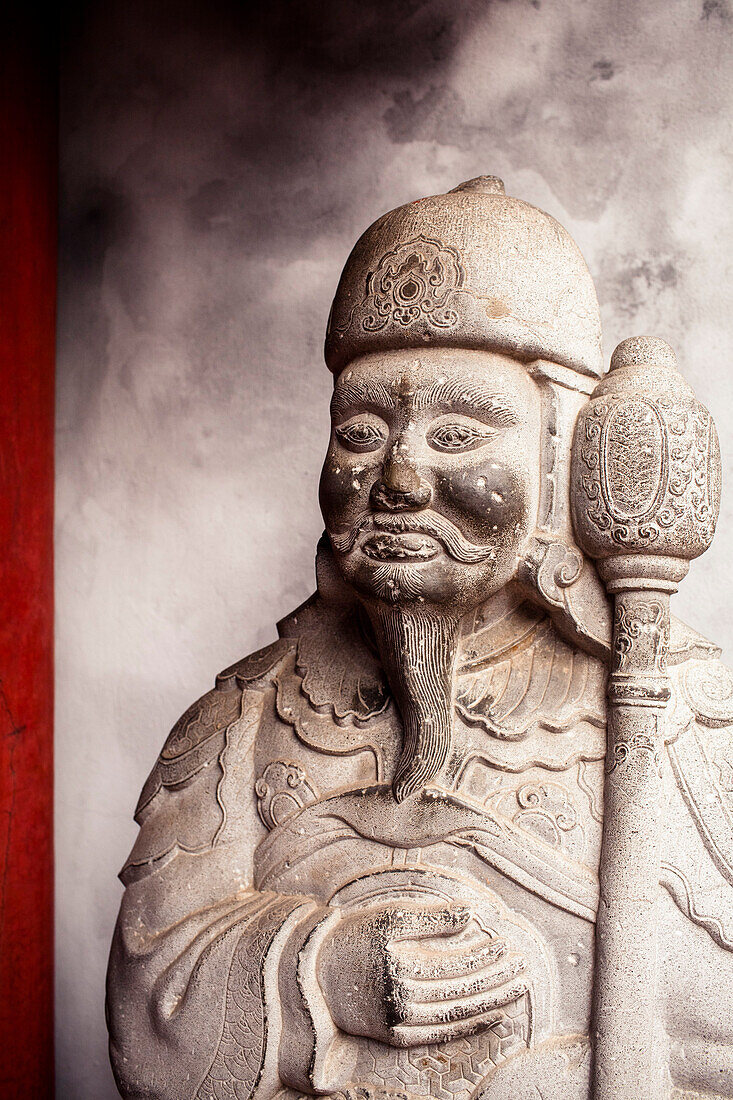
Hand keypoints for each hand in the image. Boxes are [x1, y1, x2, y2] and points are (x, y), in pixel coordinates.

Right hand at [316, 901, 526, 1047]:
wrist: (316, 974)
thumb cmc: (355, 936)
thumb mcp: (390, 916)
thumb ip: (431, 917)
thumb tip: (471, 913)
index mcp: (400, 965)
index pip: (456, 963)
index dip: (484, 956)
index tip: (507, 945)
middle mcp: (401, 999)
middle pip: (462, 990)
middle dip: (498, 979)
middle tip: (525, 967)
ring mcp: (400, 1022)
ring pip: (458, 1014)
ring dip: (493, 1001)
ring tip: (518, 988)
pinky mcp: (398, 1037)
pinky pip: (443, 1035)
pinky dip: (472, 1025)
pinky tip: (495, 1014)